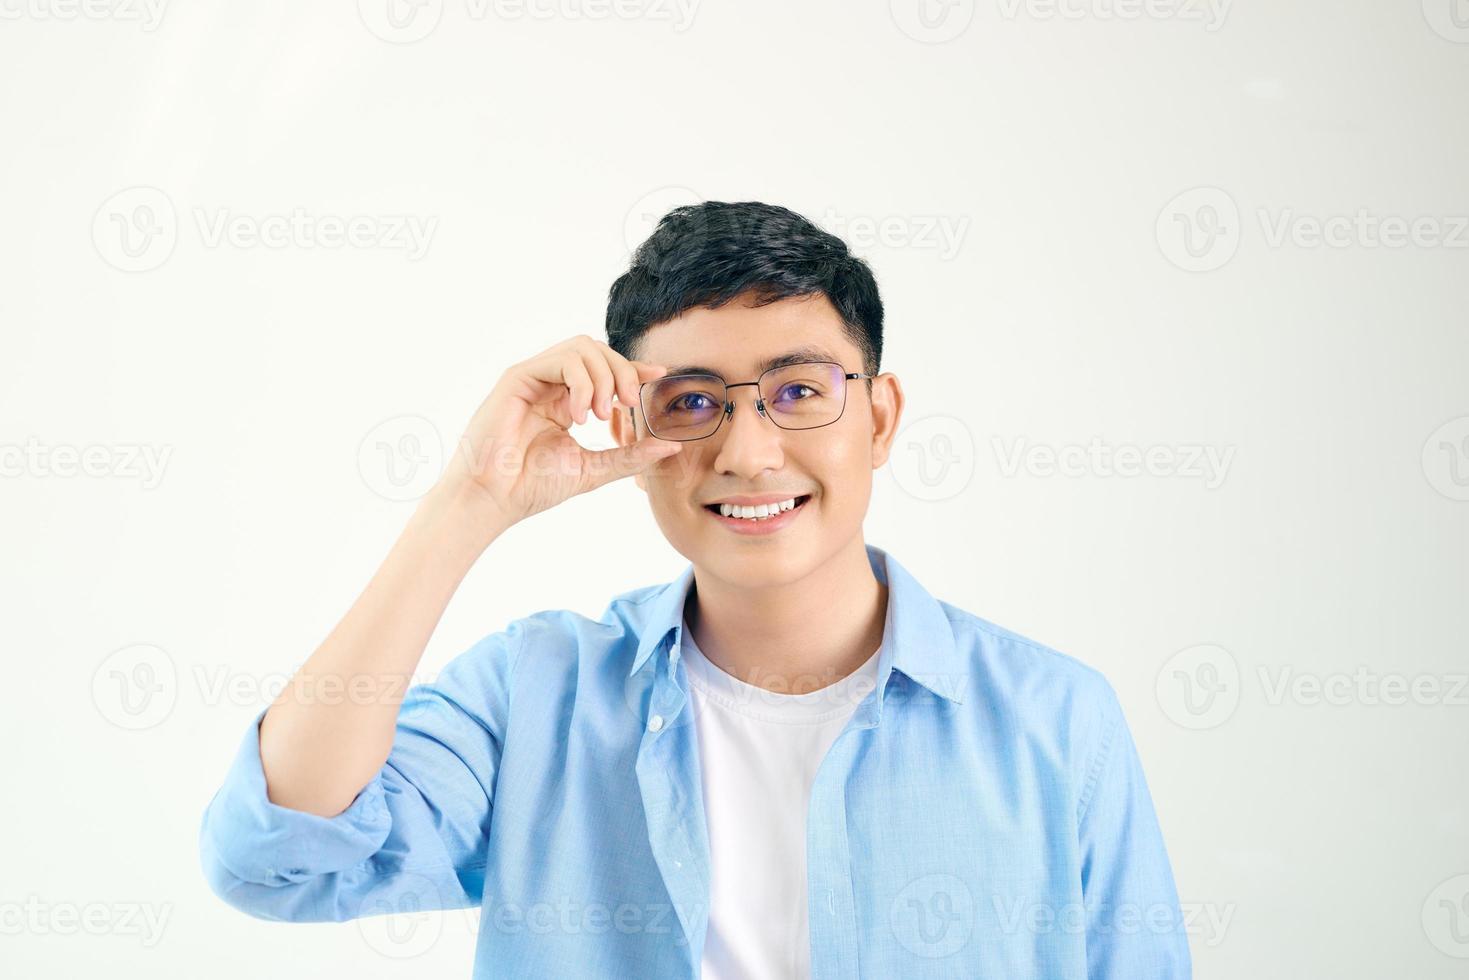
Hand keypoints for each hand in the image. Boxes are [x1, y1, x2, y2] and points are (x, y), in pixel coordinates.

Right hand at [434, 334, 683, 528]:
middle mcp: (551, 385)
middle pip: (598, 350)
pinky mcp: (518, 377)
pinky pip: (560, 360)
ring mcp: (534, 378)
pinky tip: (580, 415)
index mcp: (567, 401)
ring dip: (603, 377)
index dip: (634, 368)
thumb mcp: (594, 469)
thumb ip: (630, 456)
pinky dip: (581, 383)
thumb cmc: (532, 487)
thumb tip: (672, 446)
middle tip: (630, 403)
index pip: (606, 370)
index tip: (659, 376)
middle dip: (623, 371)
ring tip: (603, 413)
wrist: (494, 498)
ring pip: (582, 348)